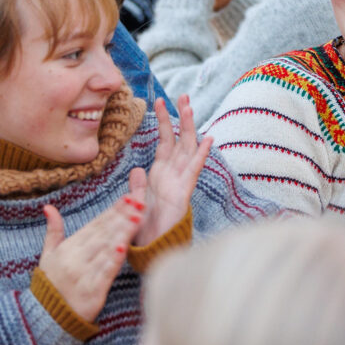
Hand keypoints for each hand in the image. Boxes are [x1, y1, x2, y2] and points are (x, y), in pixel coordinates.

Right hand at [39, 191, 143, 321]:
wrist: (46, 318)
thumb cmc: (51, 284)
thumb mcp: (48, 256)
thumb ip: (53, 231)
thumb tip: (48, 207)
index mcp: (67, 248)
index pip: (95, 225)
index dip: (112, 211)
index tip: (128, 197)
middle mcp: (75, 259)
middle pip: (103, 234)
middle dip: (122, 216)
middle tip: (140, 200)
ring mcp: (83, 275)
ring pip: (106, 250)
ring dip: (123, 233)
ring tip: (138, 217)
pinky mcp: (92, 292)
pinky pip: (105, 273)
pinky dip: (114, 260)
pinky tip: (125, 248)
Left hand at [130, 96, 212, 245]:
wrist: (152, 249)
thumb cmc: (145, 228)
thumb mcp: (136, 201)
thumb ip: (137, 185)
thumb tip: (137, 169)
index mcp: (160, 174)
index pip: (165, 142)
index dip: (164, 122)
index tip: (160, 102)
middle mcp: (172, 174)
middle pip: (180, 140)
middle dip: (182, 117)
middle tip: (183, 95)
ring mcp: (180, 182)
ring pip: (188, 149)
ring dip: (190, 127)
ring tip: (189, 106)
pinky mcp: (184, 192)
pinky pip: (193, 170)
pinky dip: (201, 154)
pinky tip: (208, 139)